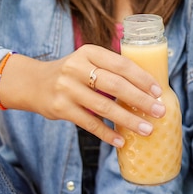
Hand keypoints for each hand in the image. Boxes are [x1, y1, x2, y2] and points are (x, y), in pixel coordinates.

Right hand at [0, 44, 164, 147]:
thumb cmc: (73, 72)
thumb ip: (111, 68)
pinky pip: (89, 123)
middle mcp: (77, 68)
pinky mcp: (60, 109)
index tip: (158, 91)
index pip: (122, 64)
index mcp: (89, 52)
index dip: (142, 78)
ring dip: (128, 120)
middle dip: (141, 100)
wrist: (33, 83)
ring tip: (147, 129)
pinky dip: (107, 134)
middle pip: (116, 86)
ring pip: (104, 107)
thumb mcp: (88, 60)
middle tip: (159, 111)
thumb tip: (149, 87)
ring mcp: (67, 89)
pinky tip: (121, 141)